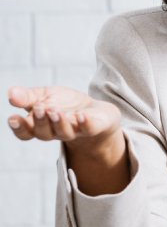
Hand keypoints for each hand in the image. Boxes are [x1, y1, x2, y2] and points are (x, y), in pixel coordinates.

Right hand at [7, 85, 121, 149]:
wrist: (95, 110)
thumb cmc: (65, 104)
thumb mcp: (44, 95)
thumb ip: (28, 96)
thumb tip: (11, 93)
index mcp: (39, 125)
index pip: (25, 132)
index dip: (19, 128)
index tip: (13, 118)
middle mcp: (55, 132)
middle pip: (43, 133)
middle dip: (40, 121)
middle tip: (39, 107)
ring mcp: (74, 131)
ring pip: (64, 132)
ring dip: (59, 122)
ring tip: (55, 111)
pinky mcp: (92, 127)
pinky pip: (88, 129)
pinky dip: (84, 123)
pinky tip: (81, 115)